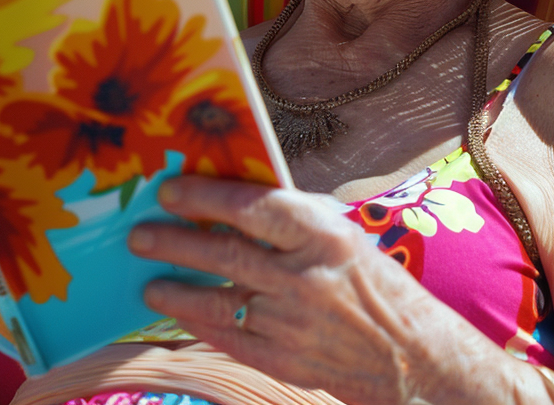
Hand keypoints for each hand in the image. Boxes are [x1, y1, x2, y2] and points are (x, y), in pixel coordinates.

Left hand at [128, 176, 486, 404]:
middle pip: (225, 254)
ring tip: (148, 282)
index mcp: (324, 234)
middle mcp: (306, 277)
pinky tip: (177, 312)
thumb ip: (291, 217)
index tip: (170, 192)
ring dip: (176, 290)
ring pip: (217, 302)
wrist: (413, 357)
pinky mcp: (285, 360)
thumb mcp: (342, 234)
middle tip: (139, 236)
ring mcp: (293, 323)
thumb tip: (230, 195)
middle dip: (174, 243)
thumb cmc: (373, 283)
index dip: (204, 197)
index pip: (252, 207)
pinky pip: (228, 339)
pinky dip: (198, 324)